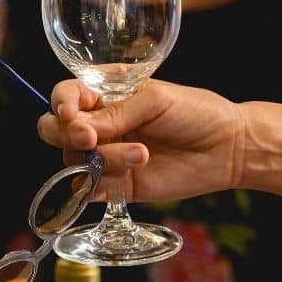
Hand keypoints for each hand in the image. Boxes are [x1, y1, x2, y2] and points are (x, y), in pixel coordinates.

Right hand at [37, 79, 246, 203]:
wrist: (228, 148)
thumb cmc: (194, 111)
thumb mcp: (155, 100)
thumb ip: (116, 113)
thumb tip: (80, 128)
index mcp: (104, 94)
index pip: (65, 95)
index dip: (60, 103)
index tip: (71, 113)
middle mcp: (98, 124)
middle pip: (54, 130)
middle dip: (66, 135)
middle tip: (91, 139)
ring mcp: (105, 155)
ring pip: (75, 160)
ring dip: (104, 158)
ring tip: (141, 154)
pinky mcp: (117, 185)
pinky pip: (90, 188)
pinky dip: (102, 183)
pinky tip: (133, 170)